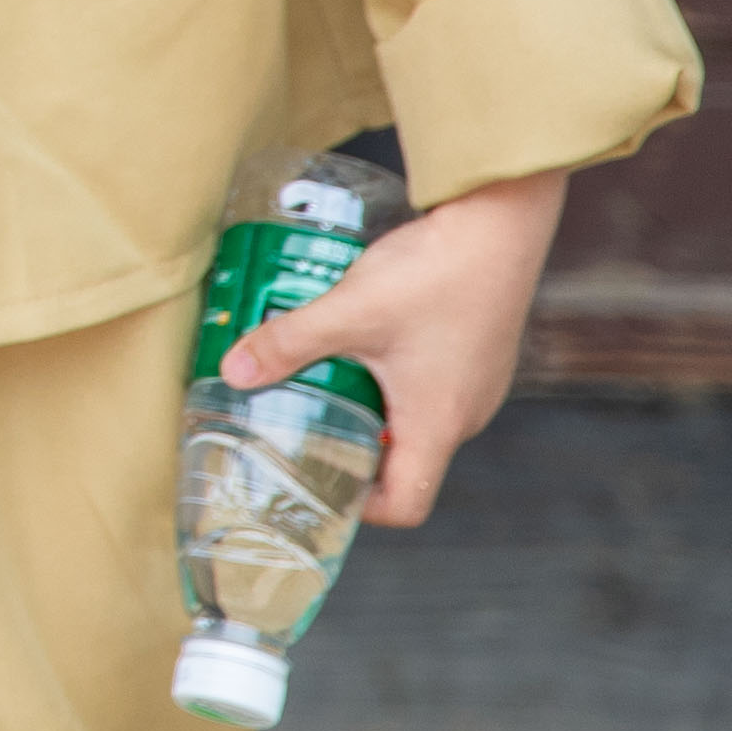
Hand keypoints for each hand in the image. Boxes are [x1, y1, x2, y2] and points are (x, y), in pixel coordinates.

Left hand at [228, 165, 565, 525]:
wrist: (499, 222)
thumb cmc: (435, 274)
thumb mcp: (349, 312)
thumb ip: (288, 343)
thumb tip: (233, 371)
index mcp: (438, 424)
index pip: (407, 503)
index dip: (364, 508)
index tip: (321, 482)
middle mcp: (466, 415)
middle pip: (408, 461)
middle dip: (356, 448)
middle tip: (305, 423)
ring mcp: (478, 384)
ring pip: (418, 418)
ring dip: (374, 407)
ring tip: (326, 376)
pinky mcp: (478, 354)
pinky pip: (432, 386)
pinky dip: (396, 378)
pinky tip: (365, 340)